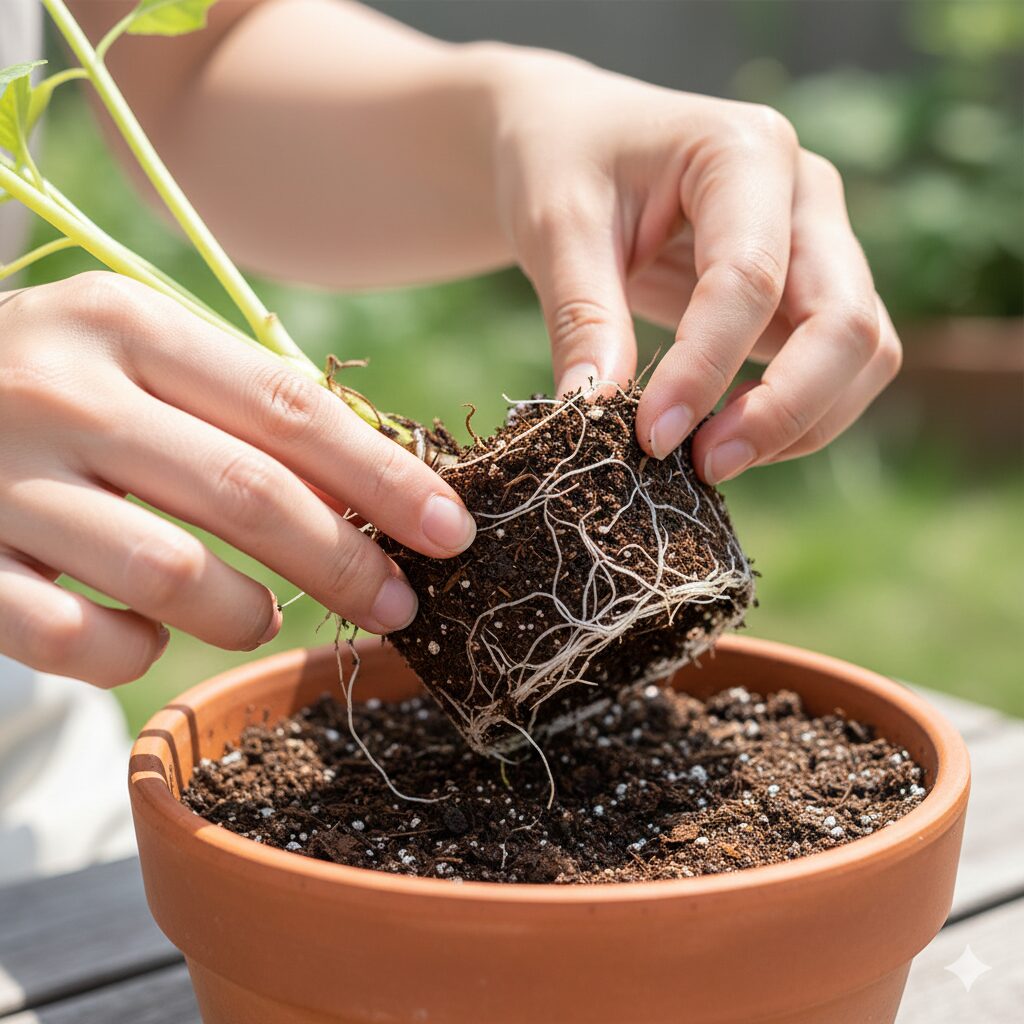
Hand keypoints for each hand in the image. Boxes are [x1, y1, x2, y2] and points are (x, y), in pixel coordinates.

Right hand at [0, 273, 475, 685]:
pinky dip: (135, 653)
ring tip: (265, 614)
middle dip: (348, 560)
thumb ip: (242, 403)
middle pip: (251, 492)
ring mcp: (0, 481)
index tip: (453, 529)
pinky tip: (147, 635)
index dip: (384, 477)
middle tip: (403, 605)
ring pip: (173, 574)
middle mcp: (63, 392)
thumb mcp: (138, 355)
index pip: (290, 409)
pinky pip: (79, 640)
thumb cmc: (50, 383)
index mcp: (126, 325)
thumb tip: (380, 473)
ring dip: (246, 614)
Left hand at [490, 50, 901, 481]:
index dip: (704, 370)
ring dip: (801, 422)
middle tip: (702, 466)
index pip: (749, 279)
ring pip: (864, 350)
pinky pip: (840, 366)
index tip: (649, 436)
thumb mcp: (557, 229)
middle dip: (782, 410)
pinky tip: (726, 436)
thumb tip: (594, 414)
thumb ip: (583, 318)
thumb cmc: (564, 167)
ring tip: (710, 460)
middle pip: (845, 320)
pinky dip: (798, 415)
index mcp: (744, 151)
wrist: (576, 143)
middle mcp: (805, 191)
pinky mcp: (812, 289)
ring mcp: (820, 240)